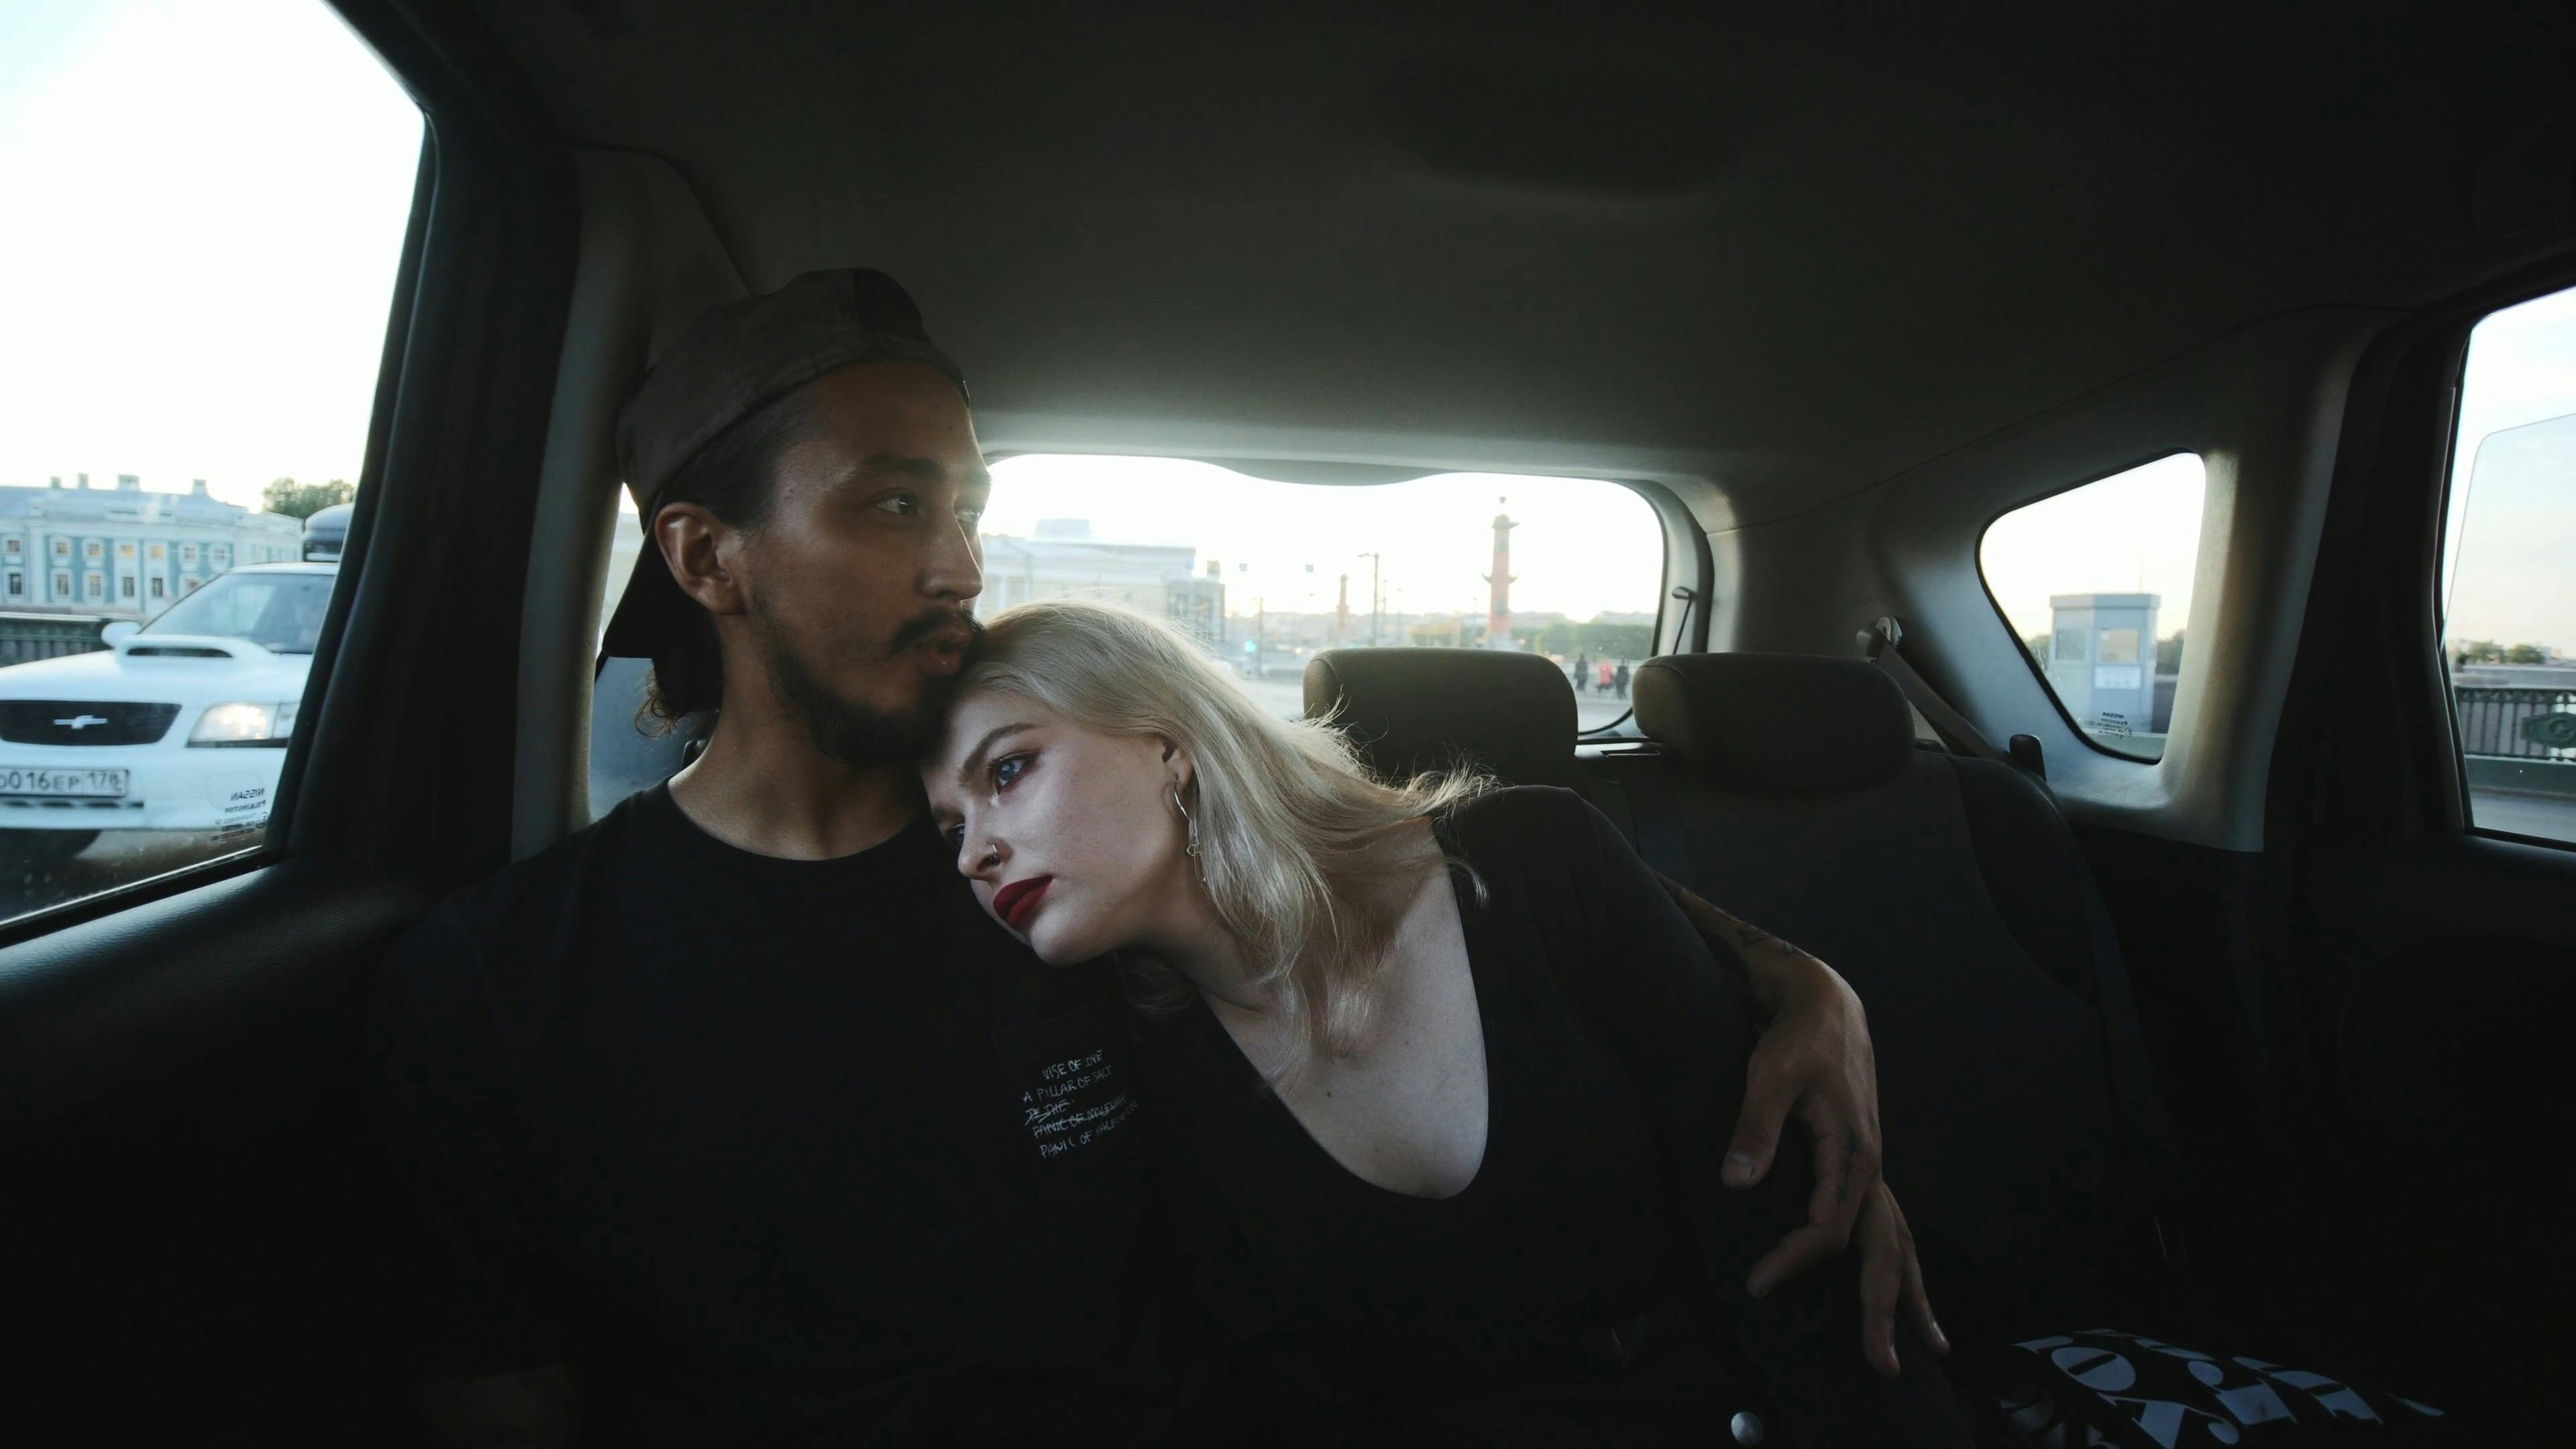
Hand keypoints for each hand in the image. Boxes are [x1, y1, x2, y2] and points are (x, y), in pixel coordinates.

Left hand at [1729, 954, 1946, 1376]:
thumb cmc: (1795, 1039)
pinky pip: (1889, 1223)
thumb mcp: (1768, 1075)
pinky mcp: (1865, 1163)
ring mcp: (1874, 1166)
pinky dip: (1896, 1260)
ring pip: (1900, 1241)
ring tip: (1931, 1344)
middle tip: (1883, 1363)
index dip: (1795, 1260)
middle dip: (1885, 1309)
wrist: (1827, 1006)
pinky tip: (1901, 1286)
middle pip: (1886, 1250)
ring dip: (1910, 1293)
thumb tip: (1737, 1182)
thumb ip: (1754, 1127)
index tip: (1758, 1284)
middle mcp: (1871, 1166)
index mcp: (1852, 1152)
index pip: (1827, 1229)